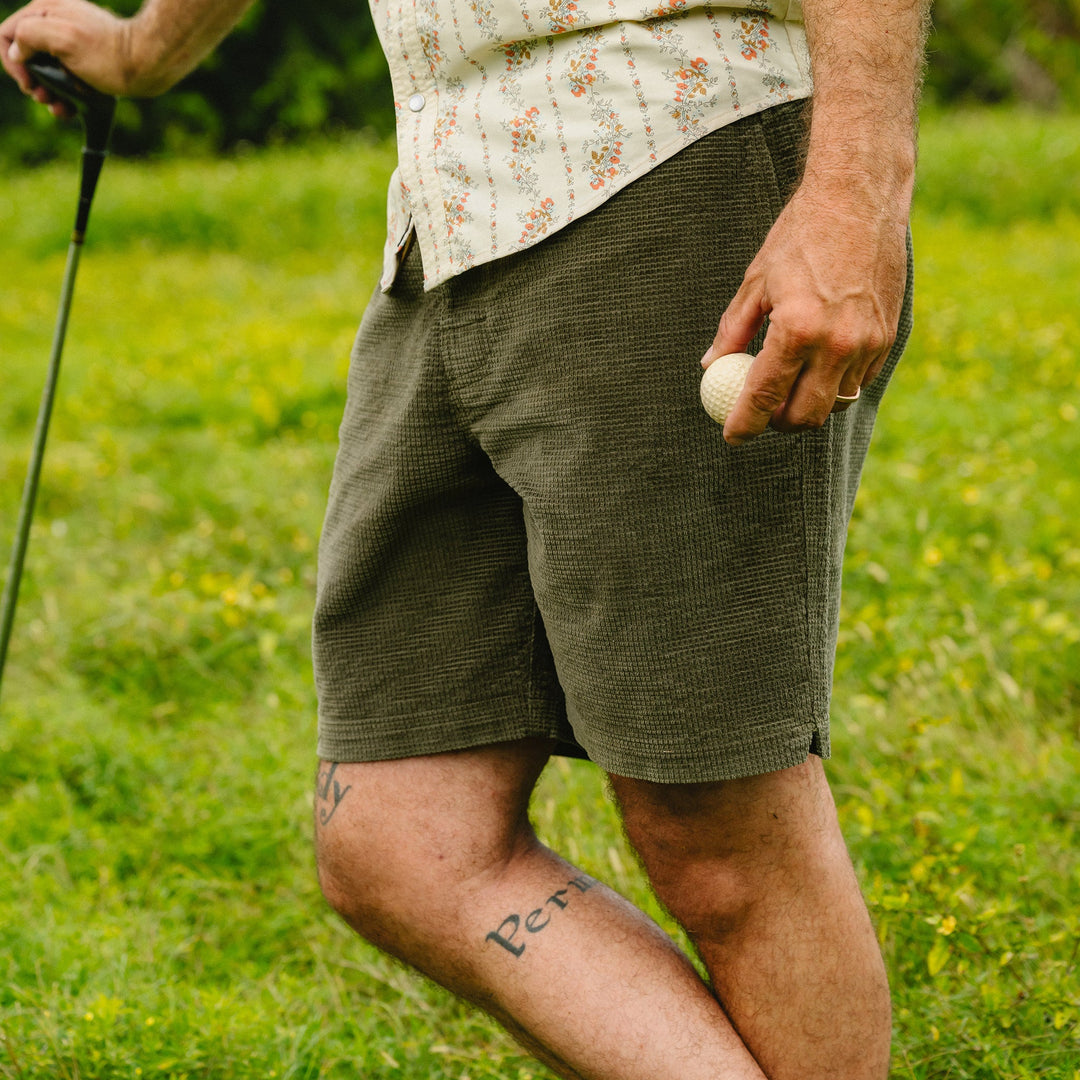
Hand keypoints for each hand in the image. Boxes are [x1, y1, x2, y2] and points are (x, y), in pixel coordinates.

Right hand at [1, 0, 134, 112]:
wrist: (148, 65)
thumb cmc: (110, 54)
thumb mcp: (63, 39)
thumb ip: (31, 36)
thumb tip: (17, 51)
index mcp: (46, 12)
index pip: (8, 34)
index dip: (12, 62)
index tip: (28, 84)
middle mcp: (55, 25)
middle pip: (26, 55)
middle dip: (32, 81)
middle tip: (44, 99)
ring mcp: (70, 43)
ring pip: (46, 71)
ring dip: (48, 93)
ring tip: (60, 110)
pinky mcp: (85, 61)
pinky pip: (65, 79)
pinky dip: (64, 95)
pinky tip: (72, 110)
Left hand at [703, 174, 908, 446]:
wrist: (859, 198)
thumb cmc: (800, 235)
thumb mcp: (756, 282)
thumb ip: (733, 330)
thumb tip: (711, 366)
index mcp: (796, 330)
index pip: (763, 397)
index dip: (745, 425)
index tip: (732, 436)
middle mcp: (836, 343)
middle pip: (804, 416)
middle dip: (779, 424)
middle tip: (762, 414)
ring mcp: (867, 343)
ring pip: (835, 403)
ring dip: (809, 405)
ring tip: (789, 387)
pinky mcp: (887, 337)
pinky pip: (858, 381)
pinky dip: (836, 384)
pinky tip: (819, 365)